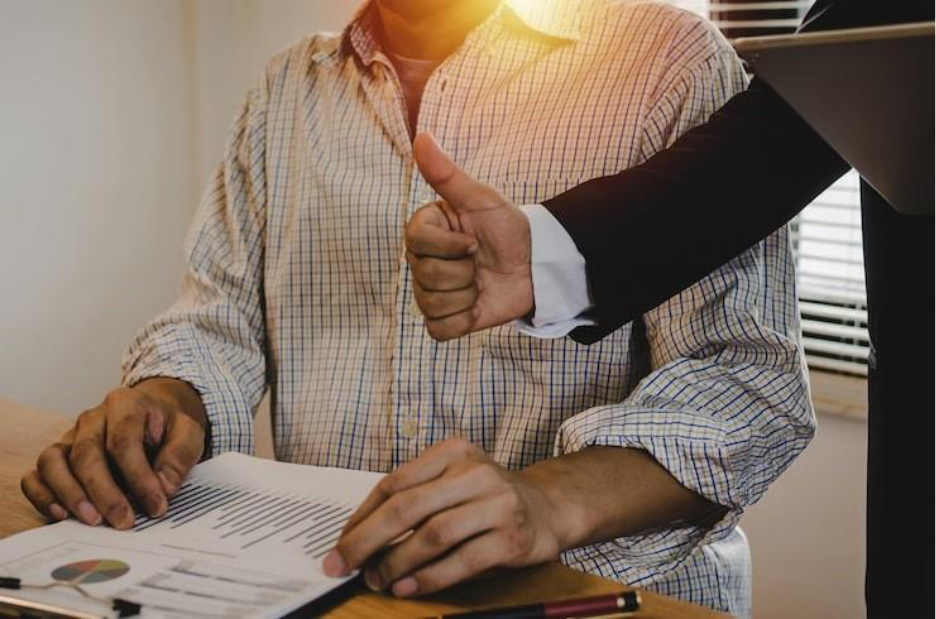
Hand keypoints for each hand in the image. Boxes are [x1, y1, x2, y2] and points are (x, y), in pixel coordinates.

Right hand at [20, 378, 207, 528]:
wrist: (154, 418)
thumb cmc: (168, 428)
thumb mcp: (188, 433)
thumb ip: (180, 456)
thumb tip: (164, 486)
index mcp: (125, 404)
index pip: (123, 441)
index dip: (138, 476)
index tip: (156, 505)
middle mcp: (91, 419)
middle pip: (86, 454)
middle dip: (105, 493)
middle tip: (123, 522)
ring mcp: (70, 437)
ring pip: (52, 462)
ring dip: (70, 494)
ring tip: (93, 521)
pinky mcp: (58, 457)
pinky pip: (36, 474)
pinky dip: (42, 495)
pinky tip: (62, 515)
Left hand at [322, 438, 566, 596]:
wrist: (548, 508)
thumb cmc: (486, 499)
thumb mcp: (452, 483)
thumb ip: (413, 501)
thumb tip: (357, 538)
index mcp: (452, 452)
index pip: (393, 483)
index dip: (360, 517)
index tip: (339, 544)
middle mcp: (475, 471)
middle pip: (407, 507)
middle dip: (366, 540)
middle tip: (341, 565)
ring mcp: (497, 503)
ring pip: (433, 534)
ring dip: (396, 563)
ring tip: (376, 580)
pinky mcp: (512, 537)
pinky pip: (462, 561)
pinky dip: (429, 578)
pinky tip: (407, 588)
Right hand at [406, 132, 533, 340]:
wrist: (535, 264)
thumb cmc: (507, 227)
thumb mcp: (480, 198)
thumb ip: (447, 173)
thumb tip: (422, 136)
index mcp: (424, 233)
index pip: (417, 245)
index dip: (450, 246)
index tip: (472, 240)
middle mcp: (422, 263)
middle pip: (426, 277)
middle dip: (463, 272)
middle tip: (480, 262)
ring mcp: (432, 293)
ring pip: (433, 304)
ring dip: (467, 295)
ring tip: (481, 282)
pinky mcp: (447, 320)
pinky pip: (439, 329)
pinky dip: (463, 321)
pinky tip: (477, 306)